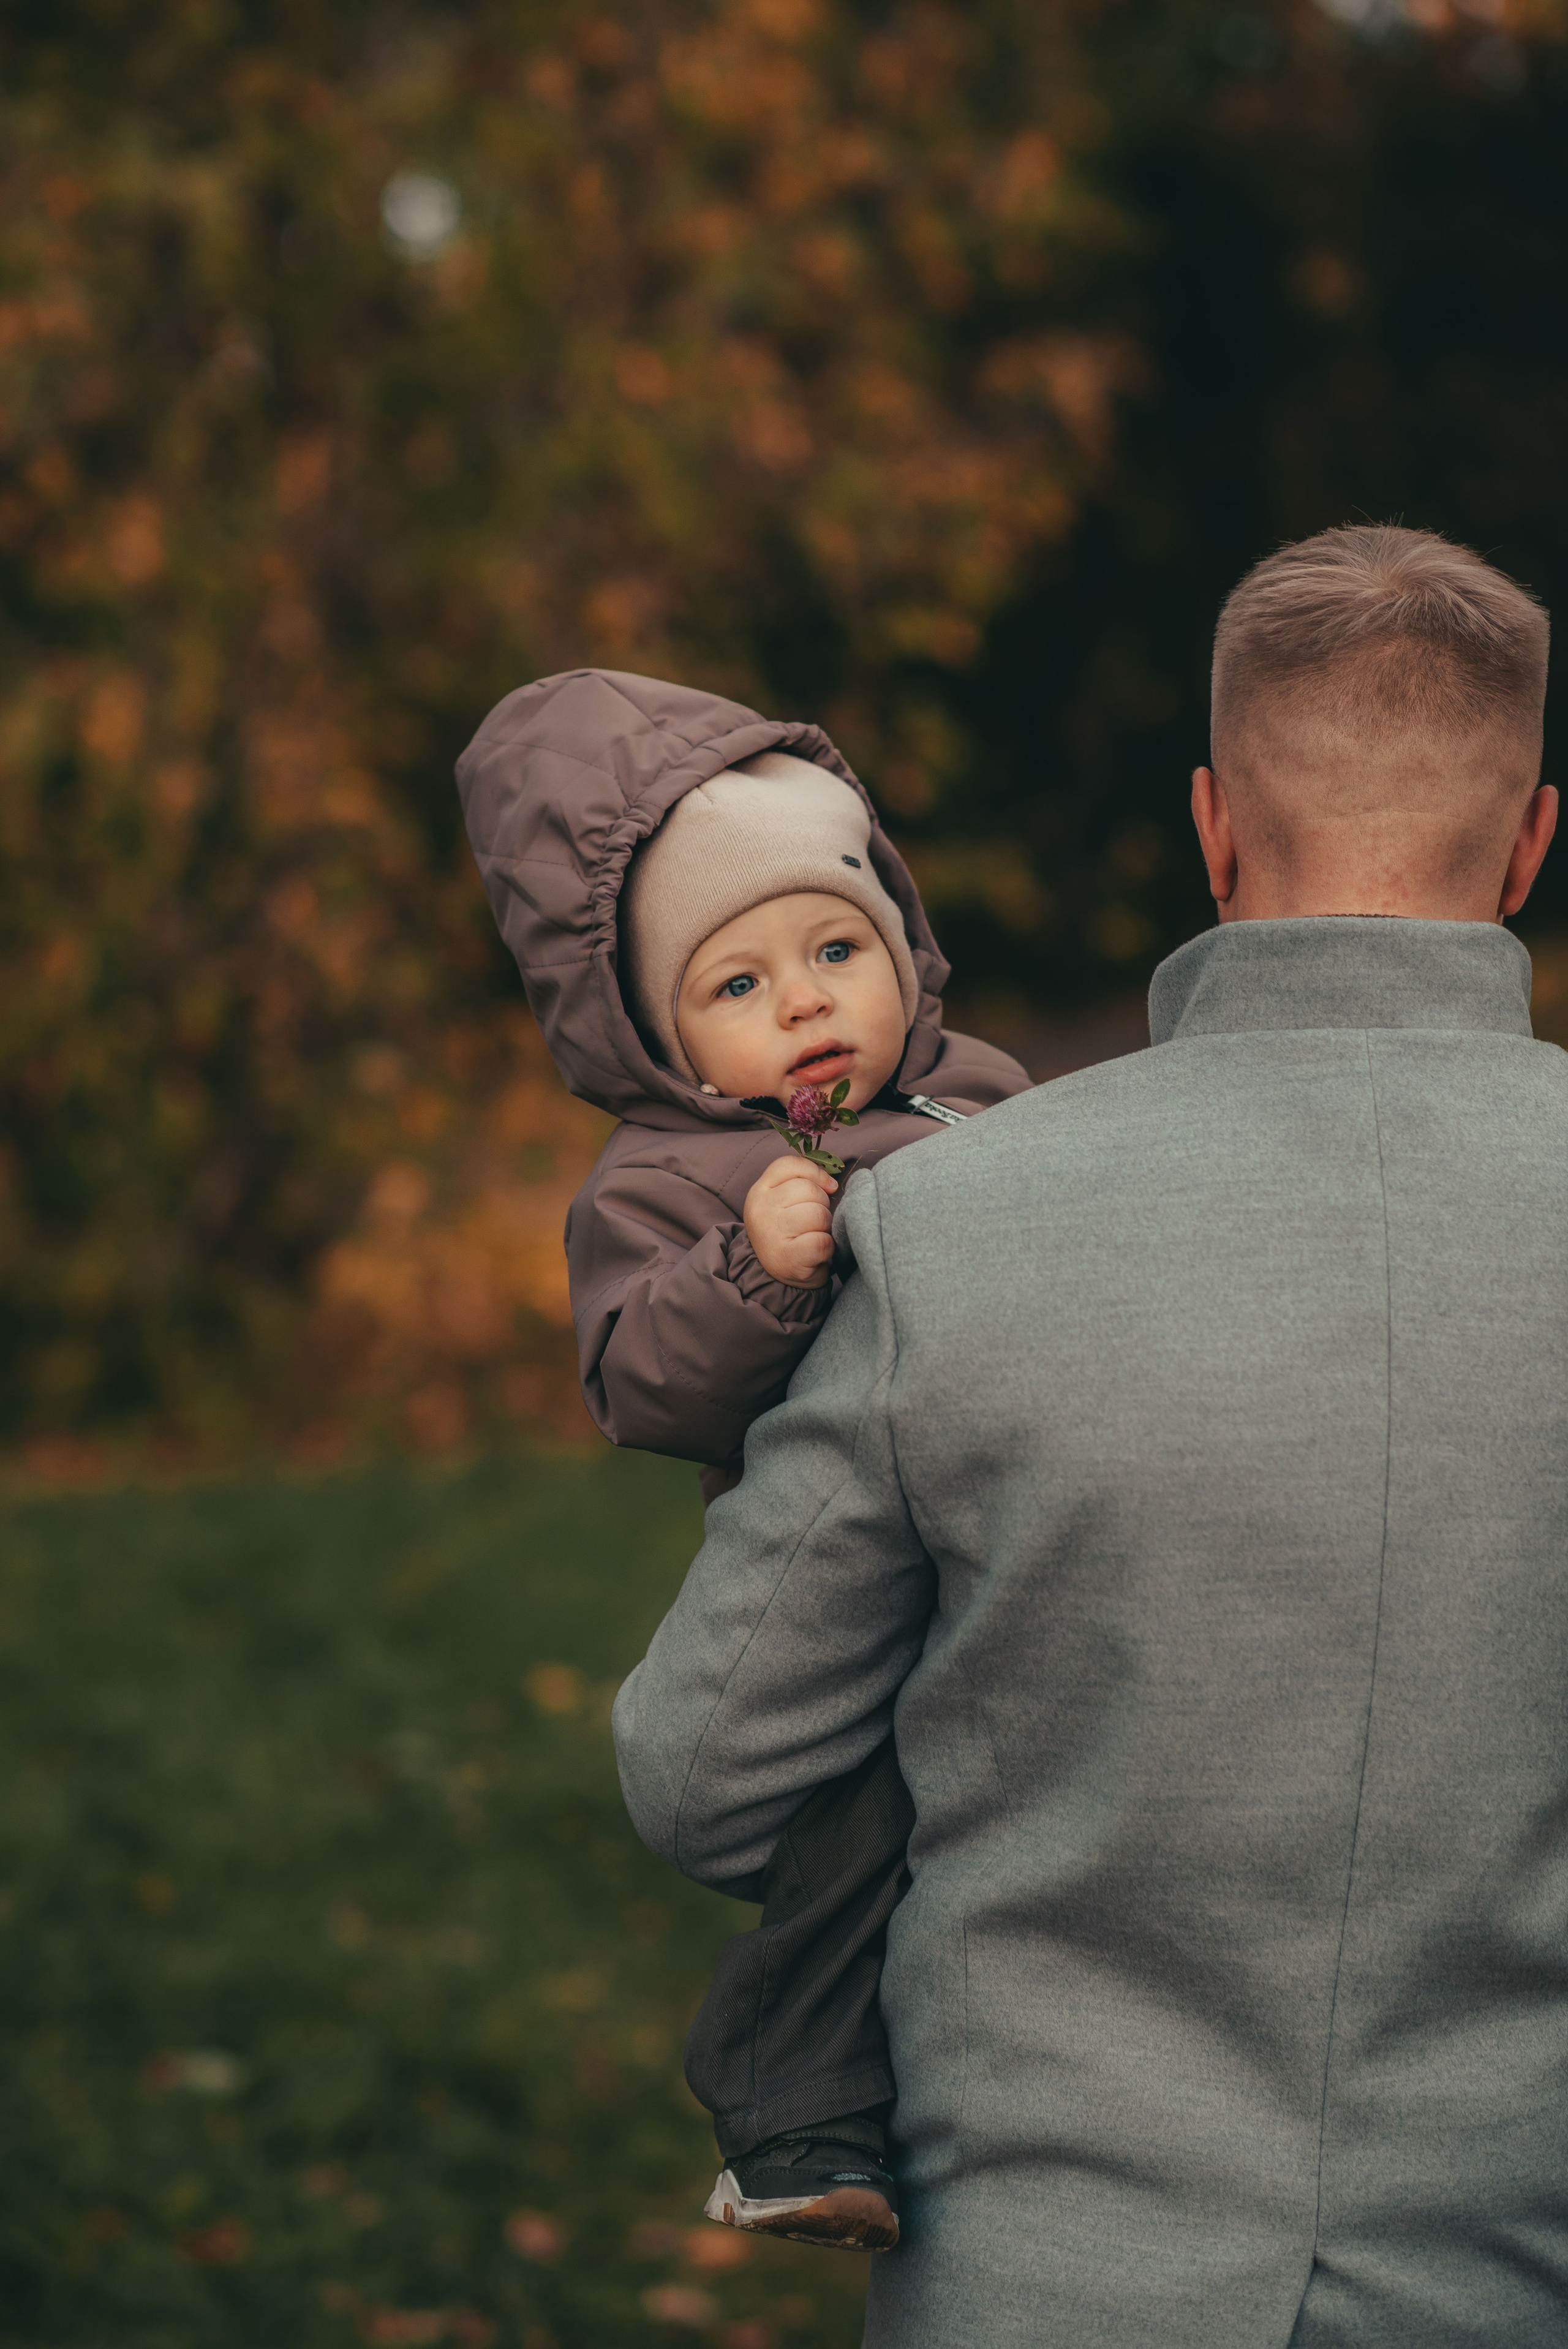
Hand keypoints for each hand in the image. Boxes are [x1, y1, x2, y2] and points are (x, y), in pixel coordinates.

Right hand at [744, 1152, 837, 1288]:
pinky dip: (828, 1248)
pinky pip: (822, 1241)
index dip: (815, 1173)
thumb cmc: (789, 1233)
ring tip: (814, 1236)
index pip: (789, 1165)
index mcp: (759, 1191)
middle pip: (808, 1189)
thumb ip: (802, 1182)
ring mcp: (772, 1234)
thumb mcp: (785, 1202)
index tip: (826, 1188)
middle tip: (814, 1222)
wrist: (778, 1277)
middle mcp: (761, 1209)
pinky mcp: (788, 1257)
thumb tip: (831, 1183)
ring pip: (818, 1214)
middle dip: (822, 1204)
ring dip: (825, 1227)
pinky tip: (817, 1253)